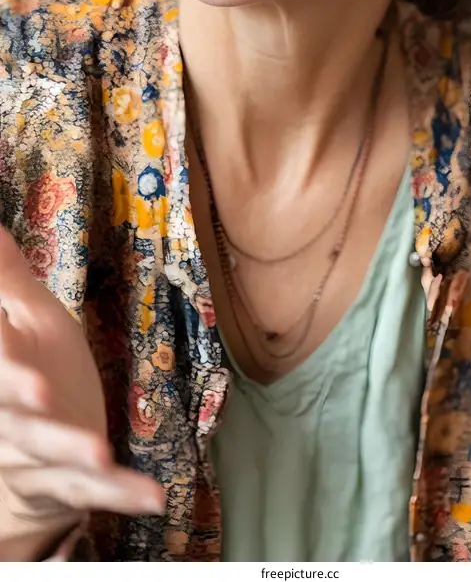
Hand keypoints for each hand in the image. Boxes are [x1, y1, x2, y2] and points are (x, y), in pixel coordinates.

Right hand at [0, 223, 164, 558]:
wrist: (24, 462)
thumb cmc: (30, 371)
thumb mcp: (22, 319)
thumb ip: (4, 276)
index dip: (4, 364)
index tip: (27, 372)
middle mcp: (3, 417)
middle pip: (6, 411)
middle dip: (16, 399)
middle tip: (39, 391)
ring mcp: (30, 457)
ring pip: (43, 455)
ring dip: (69, 452)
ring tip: (98, 453)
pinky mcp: (64, 487)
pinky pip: (89, 492)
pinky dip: (120, 493)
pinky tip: (153, 495)